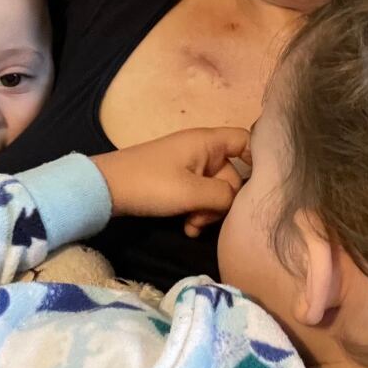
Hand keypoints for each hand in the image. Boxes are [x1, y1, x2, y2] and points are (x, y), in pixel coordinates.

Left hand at [92, 127, 250, 234]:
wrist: (105, 190)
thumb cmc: (150, 184)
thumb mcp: (191, 192)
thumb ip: (223, 196)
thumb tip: (237, 201)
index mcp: (207, 142)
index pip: (246, 140)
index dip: (258, 158)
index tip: (262, 186)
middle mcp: (202, 150)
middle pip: (232, 175)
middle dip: (221, 202)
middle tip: (203, 219)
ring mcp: (189, 166)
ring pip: (215, 191)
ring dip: (207, 212)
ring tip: (190, 226)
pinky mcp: (177, 182)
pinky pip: (198, 197)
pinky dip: (195, 212)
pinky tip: (186, 227)